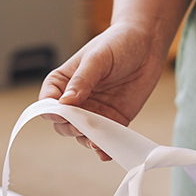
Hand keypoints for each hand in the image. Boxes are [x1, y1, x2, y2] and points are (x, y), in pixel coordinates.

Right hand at [40, 20, 168, 160]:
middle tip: (82, 127)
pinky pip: (105, 138)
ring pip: (82, 134)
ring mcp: (94, 112)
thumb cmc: (118, 43)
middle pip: (63, 124)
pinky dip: (104, 148)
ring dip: (88, 140)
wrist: (147, 45)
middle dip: (71, 128)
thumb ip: (82, 80)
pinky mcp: (113, 120)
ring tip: (97, 142)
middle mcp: (75, 101)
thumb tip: (66, 103)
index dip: (51, 111)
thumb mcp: (97, 58)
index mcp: (63, 82)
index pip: (47, 103)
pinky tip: (106, 152)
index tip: (61, 114)